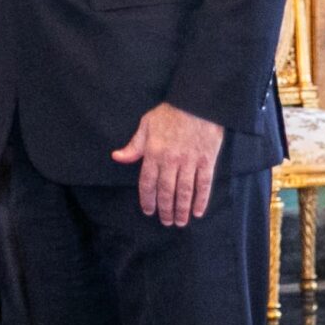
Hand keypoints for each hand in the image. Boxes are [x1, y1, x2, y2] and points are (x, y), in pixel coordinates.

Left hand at [113, 102, 224, 227]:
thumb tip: (117, 157)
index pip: (147, 183)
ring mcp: (190, 162)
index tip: (148, 211)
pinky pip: (204, 184)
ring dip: (181, 210)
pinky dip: (201, 200)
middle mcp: (171, 160)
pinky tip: (198, 212)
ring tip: (180, 222)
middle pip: (166, 191)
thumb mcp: (146, 125)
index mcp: (153, 153)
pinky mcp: (207, 160)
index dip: (147, 199)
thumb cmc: (170, 113)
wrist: (197, 102)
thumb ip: (134, 145)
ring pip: (184, 192)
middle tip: (165, 222)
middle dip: (165, 210)